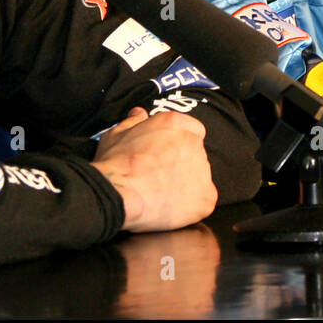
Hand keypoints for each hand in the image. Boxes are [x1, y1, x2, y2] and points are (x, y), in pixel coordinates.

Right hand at [92, 110, 215, 232]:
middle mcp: (193, 142)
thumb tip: (139, 114)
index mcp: (175, 123)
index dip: (178, 142)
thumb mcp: (116, 134)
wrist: (119, 194)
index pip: (191, 129)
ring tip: (162, 193)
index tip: (166, 155)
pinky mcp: (206, 196)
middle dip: (182, 163)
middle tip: (160, 176)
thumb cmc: (115, 164)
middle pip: (195, 153)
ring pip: (199, 176)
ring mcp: (203, 169)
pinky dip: (192, 205)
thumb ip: (133, 122)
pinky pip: (204, 200)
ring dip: (187, 184)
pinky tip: (171, 208)